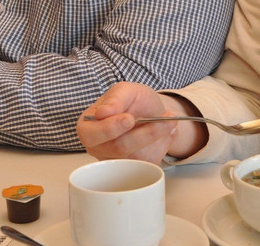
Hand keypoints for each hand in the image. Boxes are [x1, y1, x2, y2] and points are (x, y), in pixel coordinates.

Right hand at [77, 83, 202, 163]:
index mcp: (88, 127)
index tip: (129, 119)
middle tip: (165, 118)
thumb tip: (101, 113)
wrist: (152, 113)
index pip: (92, 135)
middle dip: (145, 133)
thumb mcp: (126, 90)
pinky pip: (149, 162)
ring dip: (159, 136)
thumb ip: (115, 98)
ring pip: (138, 156)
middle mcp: (98, 148)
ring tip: (171, 120)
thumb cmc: (135, 101)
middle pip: (119, 148)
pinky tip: (165, 132)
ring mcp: (115, 161)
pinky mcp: (134, 169)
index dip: (110, 128)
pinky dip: (162, 144)